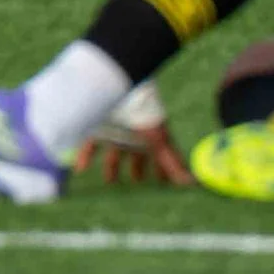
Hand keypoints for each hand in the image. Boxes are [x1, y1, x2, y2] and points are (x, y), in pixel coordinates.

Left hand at [74, 122, 193, 187]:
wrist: (122, 90)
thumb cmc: (144, 115)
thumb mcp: (159, 142)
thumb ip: (173, 163)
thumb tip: (193, 182)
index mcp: (149, 138)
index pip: (158, 157)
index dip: (161, 170)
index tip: (163, 183)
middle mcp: (134, 135)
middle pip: (137, 154)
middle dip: (137, 167)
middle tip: (138, 181)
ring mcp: (115, 131)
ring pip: (115, 151)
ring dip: (112, 166)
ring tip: (110, 181)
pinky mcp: (98, 128)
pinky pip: (90, 144)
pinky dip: (85, 156)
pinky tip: (81, 168)